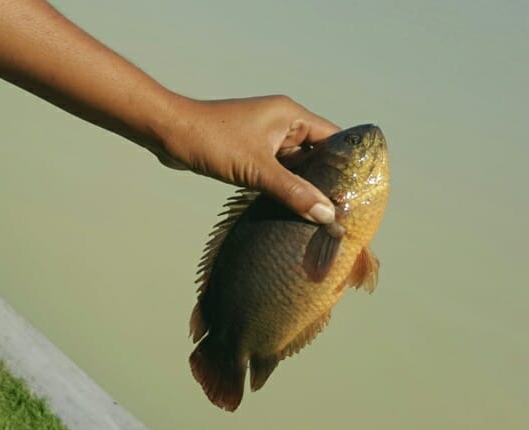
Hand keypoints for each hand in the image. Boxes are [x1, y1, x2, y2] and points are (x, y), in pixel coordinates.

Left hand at [154, 95, 339, 223]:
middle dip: (329, 180)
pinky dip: (287, 188)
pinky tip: (294, 209)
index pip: (334, 139)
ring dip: (306, 187)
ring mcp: (267, 138)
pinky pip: (279, 171)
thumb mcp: (256, 170)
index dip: (348, 164)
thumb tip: (326, 215)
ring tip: (323, 215)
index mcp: (291, 116)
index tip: (361, 190)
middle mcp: (283, 124)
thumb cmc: (210, 141)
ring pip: (298, 165)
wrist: (167, 132)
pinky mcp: (252, 152)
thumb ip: (293, 192)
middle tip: (344, 209)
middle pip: (318, 154)